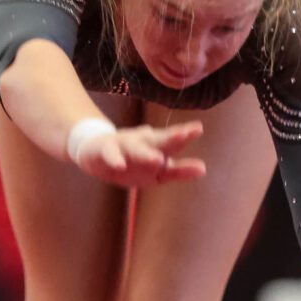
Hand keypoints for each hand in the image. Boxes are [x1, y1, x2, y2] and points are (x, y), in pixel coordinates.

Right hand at [76, 121, 205, 187]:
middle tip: (185, 134)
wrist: (96, 153)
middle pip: (158, 140)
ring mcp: (123, 145)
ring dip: (146, 153)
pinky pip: (111, 155)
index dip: (184, 136)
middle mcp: (142, 142)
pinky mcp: (105, 150)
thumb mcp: (157, 170)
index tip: (198, 129)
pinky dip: (115, 159)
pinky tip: (120, 166)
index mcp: (156, 145)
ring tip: (158, 160)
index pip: (173, 141)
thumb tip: (204, 169)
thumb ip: (179, 171)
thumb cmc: (133, 161)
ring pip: (135, 148)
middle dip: (171, 137)